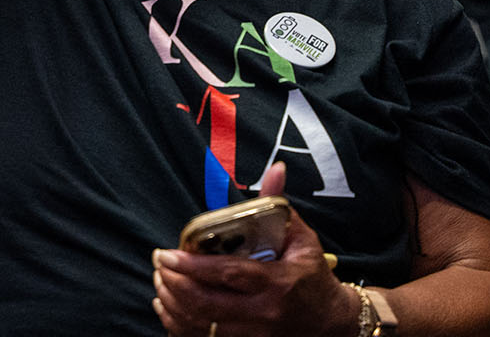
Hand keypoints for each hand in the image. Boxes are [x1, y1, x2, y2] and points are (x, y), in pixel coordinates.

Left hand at [152, 165, 354, 336]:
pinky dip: (179, 326)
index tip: (167, 254)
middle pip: (206, 304)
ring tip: (160, 281)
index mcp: (277, 283)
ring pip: (200, 326)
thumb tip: (275, 169)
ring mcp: (253, 336)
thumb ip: (279, 206)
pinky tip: (167, 308)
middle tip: (159, 264)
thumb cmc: (312, 276)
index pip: (228, 274)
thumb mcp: (302, 238)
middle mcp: (262, 314)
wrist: (330, 324)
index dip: (193, 266)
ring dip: (172, 304)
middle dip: (174, 284)